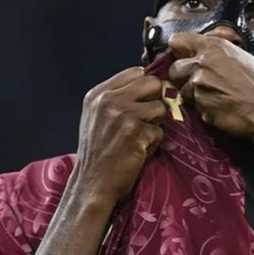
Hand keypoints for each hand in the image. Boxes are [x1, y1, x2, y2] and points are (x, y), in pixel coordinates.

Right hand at [71, 67, 166, 201]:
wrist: (93, 182)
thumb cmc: (97, 151)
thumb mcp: (96, 116)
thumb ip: (117, 98)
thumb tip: (151, 85)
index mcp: (98, 93)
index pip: (135, 72)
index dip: (145, 86)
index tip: (144, 101)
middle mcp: (110, 100)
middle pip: (152, 83)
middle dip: (155, 100)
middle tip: (148, 118)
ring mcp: (124, 115)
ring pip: (160, 107)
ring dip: (156, 124)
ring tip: (141, 137)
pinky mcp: (137, 133)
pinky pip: (160, 131)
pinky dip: (154, 143)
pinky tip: (140, 150)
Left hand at [167, 33, 253, 137]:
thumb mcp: (241, 58)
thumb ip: (216, 53)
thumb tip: (200, 52)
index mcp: (214, 46)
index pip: (176, 40)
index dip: (179, 52)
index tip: (185, 59)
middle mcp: (203, 62)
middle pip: (174, 69)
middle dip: (182, 78)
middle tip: (200, 84)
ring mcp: (199, 84)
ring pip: (182, 90)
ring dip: (193, 96)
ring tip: (215, 97)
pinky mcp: (200, 104)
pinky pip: (192, 107)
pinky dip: (202, 109)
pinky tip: (219, 108)